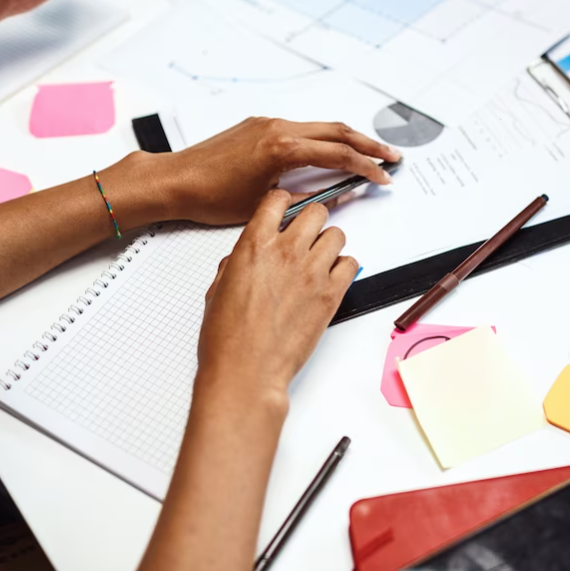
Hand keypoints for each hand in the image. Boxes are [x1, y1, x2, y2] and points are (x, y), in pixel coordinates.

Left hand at [153, 117, 399, 225]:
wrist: (175, 180)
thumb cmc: (210, 196)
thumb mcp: (265, 204)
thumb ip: (304, 198)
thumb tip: (333, 195)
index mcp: (282, 147)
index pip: (338, 154)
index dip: (366, 166)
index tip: (383, 176)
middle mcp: (277, 128)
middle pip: (337, 130)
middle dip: (368, 143)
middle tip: (391, 156)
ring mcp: (267, 123)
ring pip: (319, 126)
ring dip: (346, 138)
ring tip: (367, 151)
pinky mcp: (258, 126)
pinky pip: (300, 128)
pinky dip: (322, 138)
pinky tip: (329, 150)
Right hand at [198, 191, 356, 398]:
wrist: (246, 370)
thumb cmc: (227, 338)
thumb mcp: (218, 289)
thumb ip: (237, 263)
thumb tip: (246, 257)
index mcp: (253, 246)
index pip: (277, 200)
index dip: (283, 204)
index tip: (286, 212)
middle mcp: (285, 252)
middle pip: (315, 212)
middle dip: (311, 221)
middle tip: (307, 236)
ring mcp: (311, 272)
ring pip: (337, 235)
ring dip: (328, 244)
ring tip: (319, 260)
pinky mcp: (331, 294)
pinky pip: (351, 264)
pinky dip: (343, 268)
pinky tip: (329, 279)